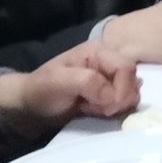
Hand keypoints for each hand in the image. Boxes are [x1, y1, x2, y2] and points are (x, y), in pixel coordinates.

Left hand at [0, 39, 144, 133]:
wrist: (29, 107)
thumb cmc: (40, 91)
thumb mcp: (58, 83)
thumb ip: (87, 82)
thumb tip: (112, 95)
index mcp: (97, 51)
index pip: (126, 68)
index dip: (122, 90)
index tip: (107, 108)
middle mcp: (106, 61)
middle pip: (132, 81)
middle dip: (119, 99)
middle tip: (98, 109)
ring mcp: (108, 78)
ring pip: (130, 93)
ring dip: (115, 106)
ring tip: (92, 109)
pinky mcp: (107, 93)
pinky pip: (123, 103)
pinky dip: (112, 111)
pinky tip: (94, 111)